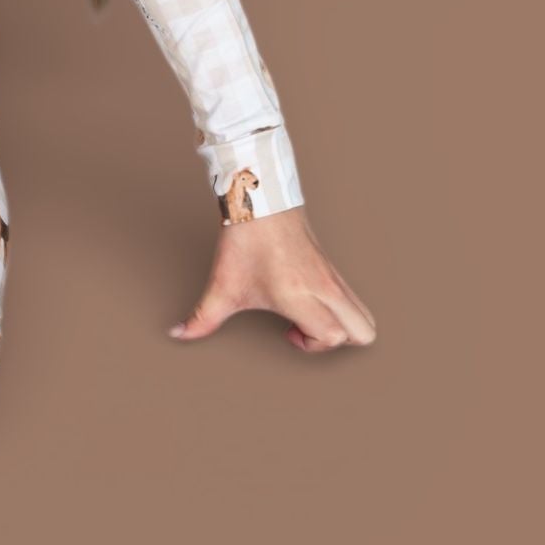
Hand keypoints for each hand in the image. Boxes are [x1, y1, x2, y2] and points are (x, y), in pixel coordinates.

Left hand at [168, 206, 376, 350]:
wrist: (259, 198)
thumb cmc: (244, 241)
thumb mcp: (222, 285)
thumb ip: (202, 318)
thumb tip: (178, 334)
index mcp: (299, 294)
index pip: (333, 336)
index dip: (314, 346)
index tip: (288, 334)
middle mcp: (324, 287)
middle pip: (364, 331)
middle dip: (339, 342)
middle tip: (307, 329)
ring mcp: (333, 276)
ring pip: (365, 314)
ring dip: (344, 325)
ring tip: (310, 316)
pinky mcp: (333, 266)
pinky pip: (354, 298)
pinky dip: (341, 309)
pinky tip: (308, 299)